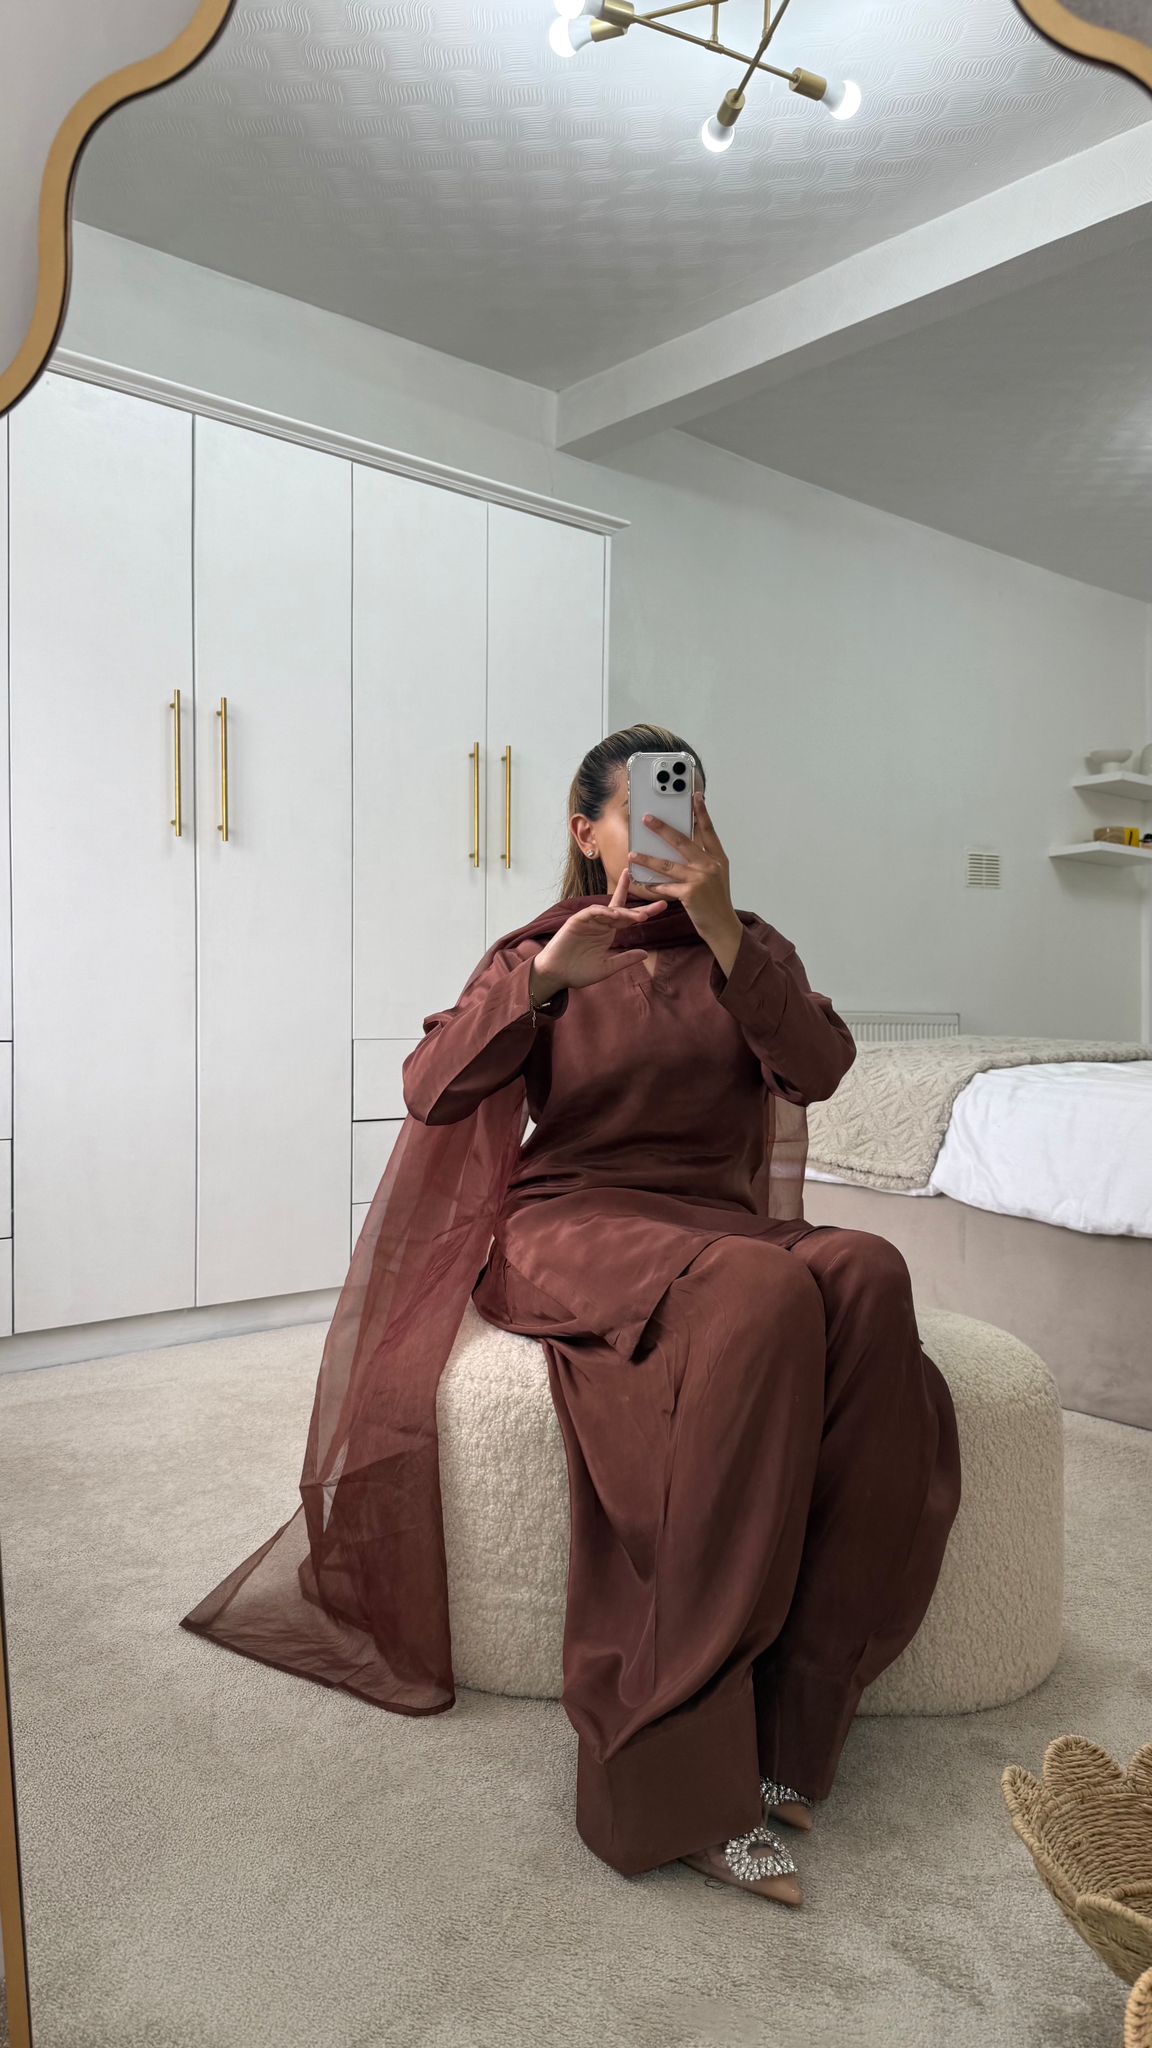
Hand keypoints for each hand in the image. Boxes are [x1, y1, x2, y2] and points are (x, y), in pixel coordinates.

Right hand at [530, 867, 666, 1002]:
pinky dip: (602, 912)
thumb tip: (645, 953)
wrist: (556, 976)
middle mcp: (600, 924)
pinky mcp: (575, 922)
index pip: (628, 918)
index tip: (663, 906)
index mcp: (608, 933)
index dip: (644, 912)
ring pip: (609, 910)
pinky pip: (590, 912)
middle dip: (641, 907)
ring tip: (641, 917)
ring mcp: (588, 921)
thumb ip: (625, 959)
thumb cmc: (578, 972)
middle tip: (661, 906)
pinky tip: (614, 915)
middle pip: (623, 909)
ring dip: (625, 912)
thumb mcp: (607, 967)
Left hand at [629, 791, 741, 966]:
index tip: (695, 795)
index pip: (709, 830)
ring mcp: (700, 879)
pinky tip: (641, 882)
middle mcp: (710, 865)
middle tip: (647, 819)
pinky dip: (651, 885)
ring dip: (647, 859)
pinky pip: (664, 886)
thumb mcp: (715, 876)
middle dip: (662, 828)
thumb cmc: (715, 901)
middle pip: (682, 841)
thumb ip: (701, 860)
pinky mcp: (689, 893)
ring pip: (667, 864)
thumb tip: (679, 845)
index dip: (702, 812)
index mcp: (718, 858)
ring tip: (632, 854)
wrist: (723, 927)